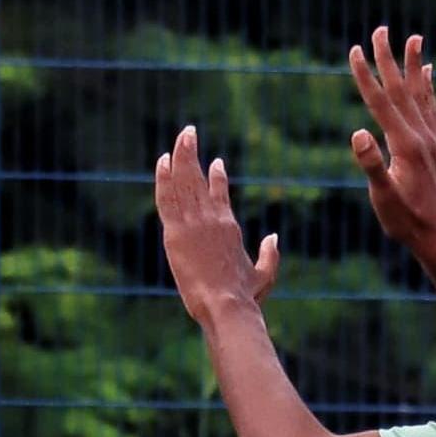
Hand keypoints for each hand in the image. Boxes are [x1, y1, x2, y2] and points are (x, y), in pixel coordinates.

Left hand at [154, 127, 280, 324]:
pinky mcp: (175, 233)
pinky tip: (162, 162)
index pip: (220, 193)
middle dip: (192, 153)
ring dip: (179, 157)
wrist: (225, 303)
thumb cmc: (245, 295)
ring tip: (179, 137)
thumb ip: (270, 254)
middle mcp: (211, 218)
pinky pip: (167, 199)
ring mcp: (193, 223)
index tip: (215, 162)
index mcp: (229, 226)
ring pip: (182, 182)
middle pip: (197, 178)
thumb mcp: (264, 275)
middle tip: (188, 133)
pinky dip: (163, 179)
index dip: (217, 176)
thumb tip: (273, 236)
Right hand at [346, 26, 435, 255]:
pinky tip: (428, 74)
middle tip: (380, 29)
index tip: (354, 50)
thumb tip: (358, 134)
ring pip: (420, 93)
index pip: (381, 102)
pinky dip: (428, 87)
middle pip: (401, 90)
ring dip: (413, 65)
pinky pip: (432, 108)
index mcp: (406, 145)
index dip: (366, 76)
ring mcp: (432, 140)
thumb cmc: (406, 221)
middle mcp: (422, 136)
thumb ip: (372, 166)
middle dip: (388, 59)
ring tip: (414, 39)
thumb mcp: (384, 198)